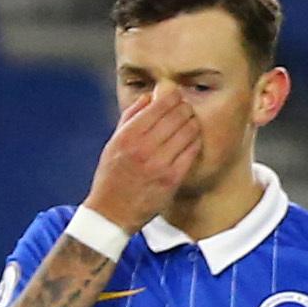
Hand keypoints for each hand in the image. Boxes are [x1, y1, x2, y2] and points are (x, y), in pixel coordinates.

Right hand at [85, 87, 199, 233]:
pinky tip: (194, 139)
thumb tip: (149, 97)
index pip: (158, 106)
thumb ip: (130, 118)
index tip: (176, 96)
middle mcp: (144, 148)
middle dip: (185, 109)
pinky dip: (195, 142)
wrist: (112, 211)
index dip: (172, 98)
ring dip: (193, 124)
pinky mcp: (172, 179)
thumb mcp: (114, 143)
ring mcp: (160, 164)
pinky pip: (191, 152)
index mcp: (128, 136)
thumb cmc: (112, 174)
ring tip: (192, 121)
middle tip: (187, 107)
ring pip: (187, 133)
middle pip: (176, 117)